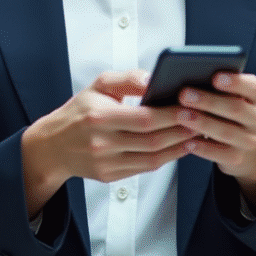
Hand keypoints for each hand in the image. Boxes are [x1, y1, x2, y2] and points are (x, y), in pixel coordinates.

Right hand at [21, 70, 196, 217]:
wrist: (53, 145)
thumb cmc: (80, 111)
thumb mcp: (98, 86)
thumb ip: (126, 79)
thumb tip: (153, 79)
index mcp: (99, 116)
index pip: (144, 118)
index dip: (171, 115)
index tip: (190, 107)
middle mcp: (102, 142)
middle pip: (152, 141)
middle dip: (180, 131)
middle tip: (201, 121)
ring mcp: (106, 162)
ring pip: (152, 158)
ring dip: (178, 148)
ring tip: (194, 135)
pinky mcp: (110, 176)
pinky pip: (144, 169)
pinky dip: (165, 159)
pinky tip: (177, 147)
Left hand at [176, 72, 255, 208]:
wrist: (244, 142)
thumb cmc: (227, 110)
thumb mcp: (229, 95)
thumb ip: (215, 87)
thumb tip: (187, 77)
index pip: (251, 86)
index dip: (235, 82)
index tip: (215, 78)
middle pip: (236, 108)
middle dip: (208, 101)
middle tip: (184, 95)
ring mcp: (251, 140)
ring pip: (227, 132)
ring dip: (203, 124)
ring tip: (181, 116)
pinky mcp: (238, 158)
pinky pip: (221, 154)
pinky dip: (204, 148)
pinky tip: (187, 142)